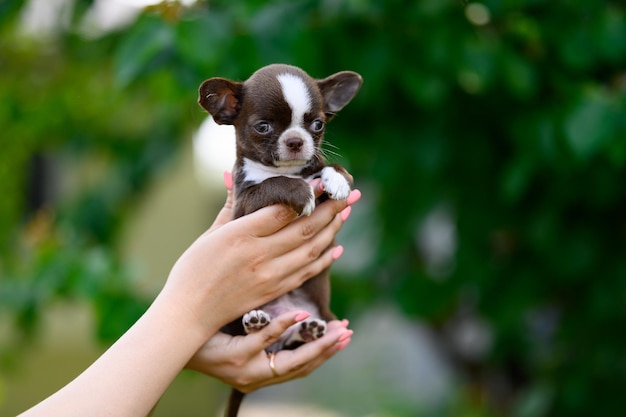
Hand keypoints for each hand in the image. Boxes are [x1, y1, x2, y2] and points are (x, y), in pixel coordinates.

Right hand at [161, 172, 360, 334]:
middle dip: (331, 208)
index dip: (308, 194)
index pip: (284, 210)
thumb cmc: (193, 270)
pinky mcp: (275, 292)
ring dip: (333, 229)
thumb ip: (230, 206)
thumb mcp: (210, 233)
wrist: (189, 314)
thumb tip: (233, 176)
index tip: (325, 180)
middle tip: (349, 192)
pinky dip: (325, 258)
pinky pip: (307, 272)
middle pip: (304, 228)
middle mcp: (258, 255)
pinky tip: (336, 245)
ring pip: (312, 249)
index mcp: (240, 235)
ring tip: (347, 211)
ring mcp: (269, 276)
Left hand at [185, 310, 352, 392]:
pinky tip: (300, 315)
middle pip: (302, 368)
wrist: (174, 339)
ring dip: (316, 346)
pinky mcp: (235, 359)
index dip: (324, 353)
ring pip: (290, 363)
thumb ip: (266, 327)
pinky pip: (264, 342)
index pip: (300, 367)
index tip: (344, 337)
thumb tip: (292, 307)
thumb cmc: (210, 333)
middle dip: (328, 351)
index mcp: (260, 374)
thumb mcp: (242, 335)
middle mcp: (257, 378)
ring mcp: (247, 370)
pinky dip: (284, 328)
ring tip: (335, 330)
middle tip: (348, 334)